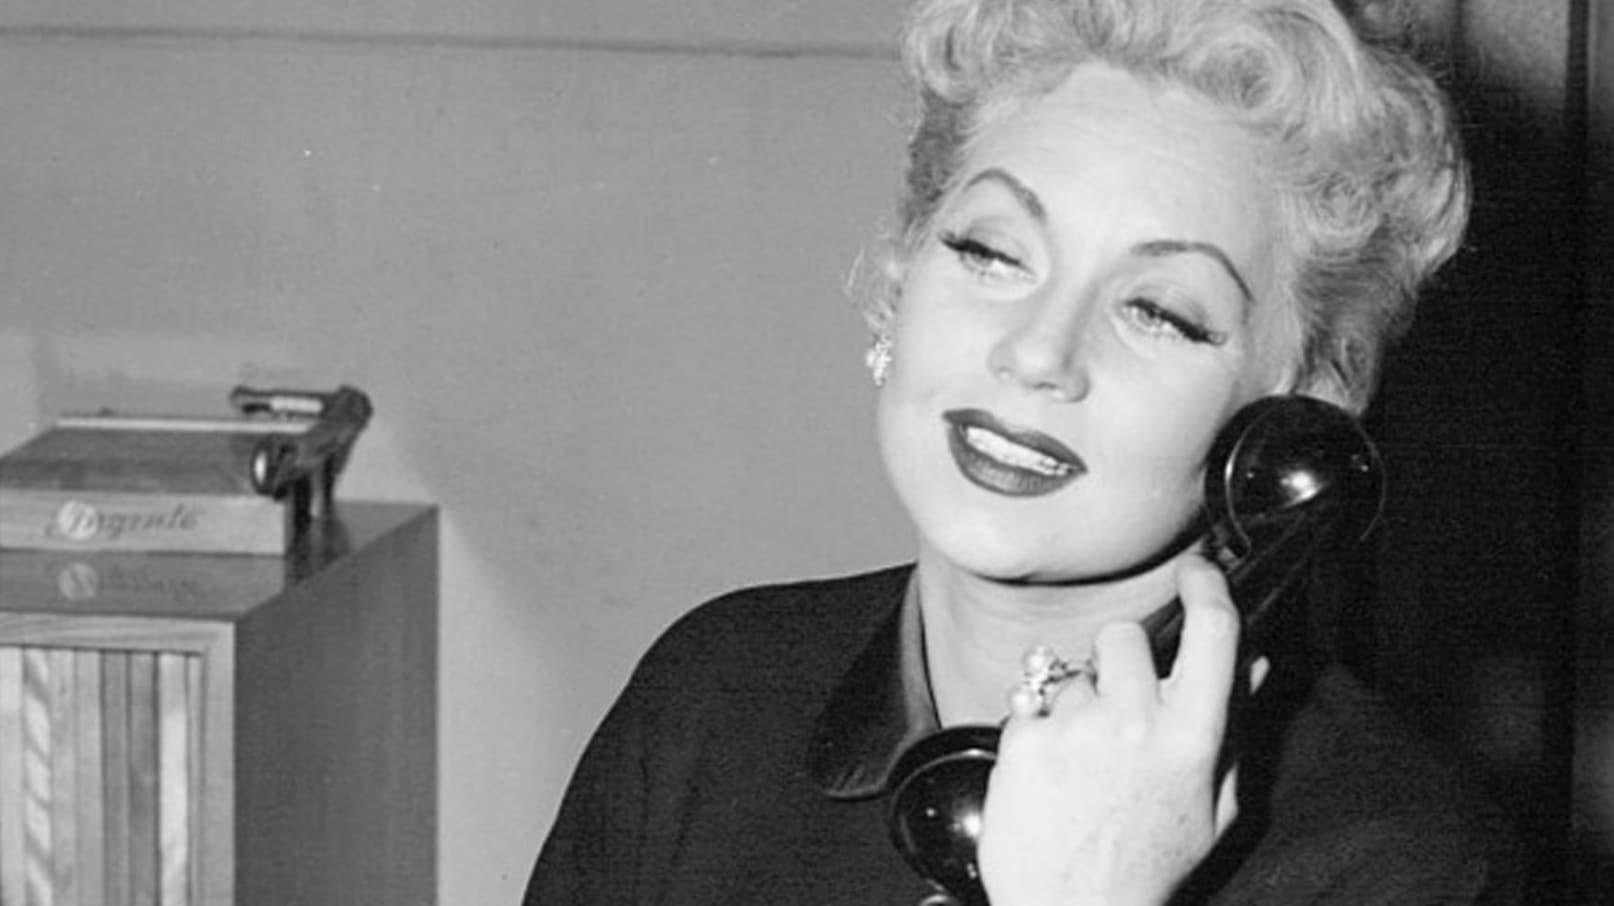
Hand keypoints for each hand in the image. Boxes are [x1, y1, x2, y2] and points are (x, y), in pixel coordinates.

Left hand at [977, 552, 1246, 905]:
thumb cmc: (1145, 866)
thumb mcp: (1214, 809)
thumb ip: (1235, 730)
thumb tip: (1256, 666)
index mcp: (1192, 737)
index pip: (1211, 631)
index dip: (1207, 586)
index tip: (1197, 570)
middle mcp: (1135, 723)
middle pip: (1123, 635)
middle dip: (1119, 660)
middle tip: (1116, 707)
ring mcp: (1076, 729)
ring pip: (1071, 674)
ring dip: (1074, 704)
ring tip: (1080, 761)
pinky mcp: (1024, 740)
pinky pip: (1028, 704)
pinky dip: (1035, 732)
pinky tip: (1048, 774)